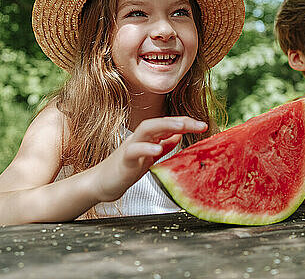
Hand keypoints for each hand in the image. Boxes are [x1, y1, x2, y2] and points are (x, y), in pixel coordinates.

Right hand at [93, 116, 207, 201]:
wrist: (102, 184)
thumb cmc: (125, 169)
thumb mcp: (149, 156)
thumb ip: (163, 145)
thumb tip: (179, 135)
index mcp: (148, 138)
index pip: (168, 124)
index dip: (186, 123)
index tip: (203, 125)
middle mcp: (140, 138)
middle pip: (160, 122)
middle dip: (179, 120)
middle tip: (198, 124)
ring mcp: (130, 147)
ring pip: (146, 129)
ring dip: (165, 126)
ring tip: (181, 127)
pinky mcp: (123, 160)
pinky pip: (133, 151)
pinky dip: (146, 149)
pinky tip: (157, 150)